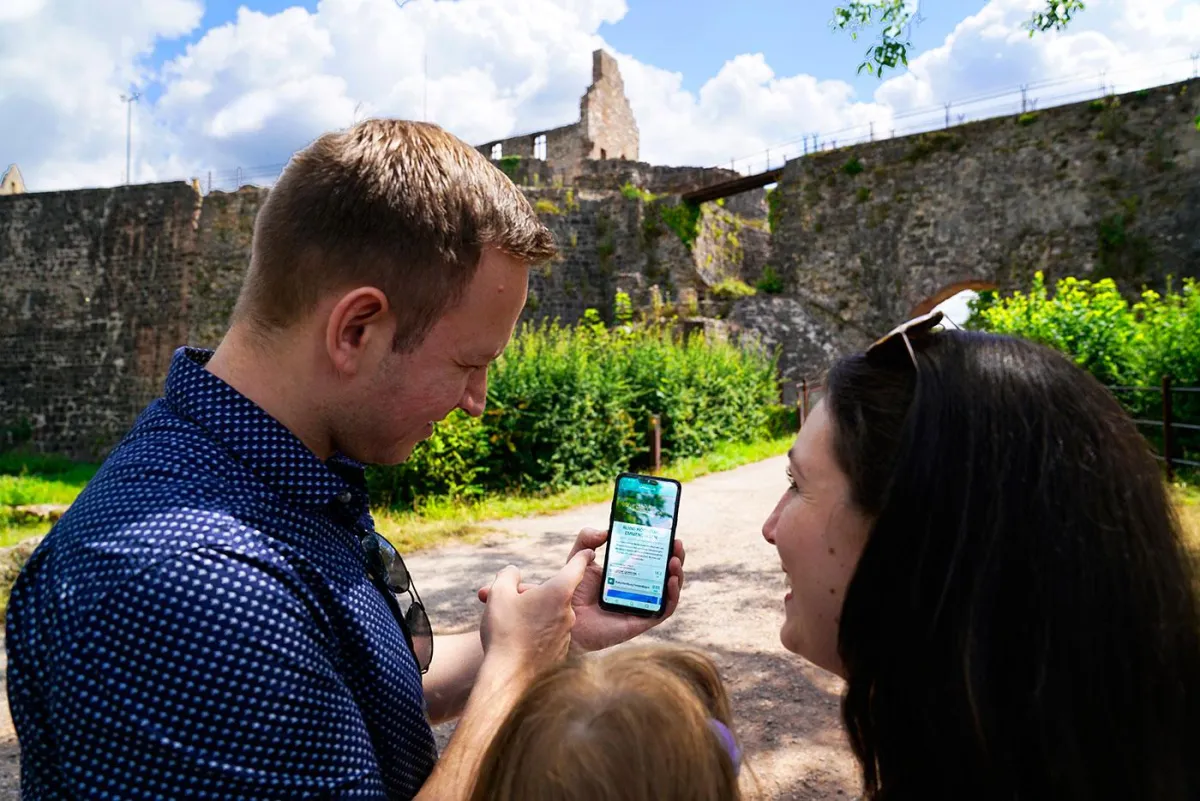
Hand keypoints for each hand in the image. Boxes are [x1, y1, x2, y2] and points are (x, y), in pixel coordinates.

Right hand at [477, 548, 593, 675]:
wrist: (507, 675)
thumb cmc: (504, 630)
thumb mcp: (498, 593)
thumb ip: (508, 575)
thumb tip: (513, 572)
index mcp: (558, 592)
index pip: (578, 567)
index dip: (583, 557)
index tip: (590, 552)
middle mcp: (568, 612)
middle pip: (557, 595)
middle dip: (541, 594)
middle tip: (517, 599)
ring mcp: (566, 633)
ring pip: (552, 616)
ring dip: (538, 615)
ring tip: (512, 624)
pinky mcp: (561, 652)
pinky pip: (551, 635)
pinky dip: (539, 634)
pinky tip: (520, 641)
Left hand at [479, 528, 685, 652]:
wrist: (562, 620)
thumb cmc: (571, 592)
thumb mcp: (578, 558)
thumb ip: (587, 539)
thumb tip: (606, 530)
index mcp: (628, 574)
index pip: (653, 559)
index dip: (664, 547)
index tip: (670, 533)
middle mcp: (639, 590)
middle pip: (666, 573)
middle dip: (676, 558)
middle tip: (677, 544)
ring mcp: (641, 606)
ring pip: (670, 592)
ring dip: (678, 576)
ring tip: (675, 560)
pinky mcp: (640, 622)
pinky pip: (663, 611)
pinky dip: (671, 597)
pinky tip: (669, 582)